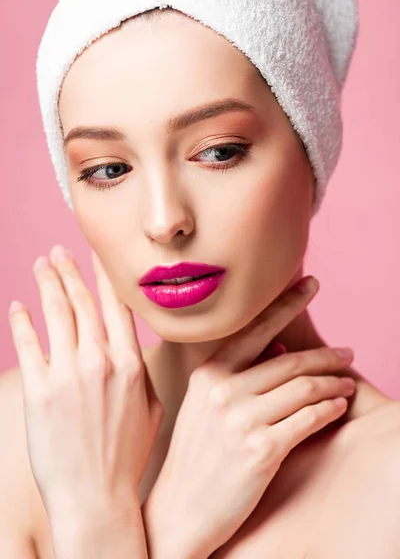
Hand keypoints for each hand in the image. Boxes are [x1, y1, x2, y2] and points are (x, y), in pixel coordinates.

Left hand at [8, 245, 162, 521]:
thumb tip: (132, 349)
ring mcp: (67, 375)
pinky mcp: (39, 391)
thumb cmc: (126, 455)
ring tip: (41, 264)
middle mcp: (99, 362)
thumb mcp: (152, 408)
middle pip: (82, 303)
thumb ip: (142, 371)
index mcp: (130, 364)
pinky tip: (19, 306)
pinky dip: (22, 321)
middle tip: (60, 250)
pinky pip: (29, 345)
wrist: (95, 496)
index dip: (105, 276)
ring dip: (48, 284)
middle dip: (70, 271)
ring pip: (56, 315)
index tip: (98, 254)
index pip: (117, 306)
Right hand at [142, 276, 355, 558]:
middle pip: (289, 360)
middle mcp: (224, 390)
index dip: (288, 304)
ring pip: (303, 388)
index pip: (256, 328)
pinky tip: (337, 407)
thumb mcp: (202, 407)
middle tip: (346, 352)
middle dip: (325, 355)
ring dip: (333, 383)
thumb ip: (234, 374)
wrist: (178, 511)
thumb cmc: (193, 457)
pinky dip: (328, 410)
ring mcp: (242, 420)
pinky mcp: (261, 450)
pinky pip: (307, 419)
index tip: (310, 284)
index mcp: (208, 374)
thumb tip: (275, 348)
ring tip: (347, 383)